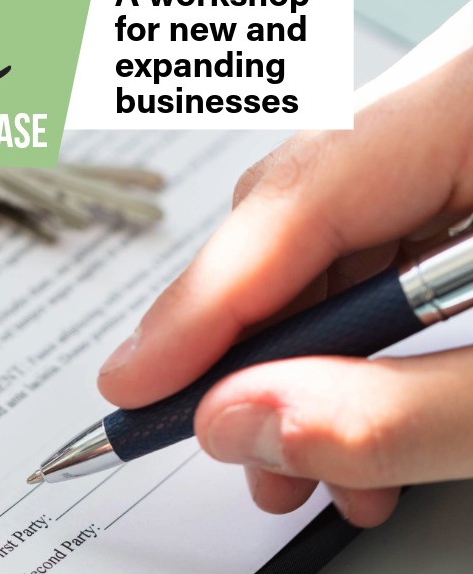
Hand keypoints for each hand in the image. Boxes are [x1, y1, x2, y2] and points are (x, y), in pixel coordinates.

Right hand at [98, 45, 472, 527]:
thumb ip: (397, 414)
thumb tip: (237, 426)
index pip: (303, 190)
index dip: (205, 301)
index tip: (134, 386)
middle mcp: (464, 99)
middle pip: (301, 217)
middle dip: (251, 350)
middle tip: (206, 439)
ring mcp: (465, 135)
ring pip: (336, 245)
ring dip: (306, 368)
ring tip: (305, 474)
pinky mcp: (472, 177)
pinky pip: (384, 254)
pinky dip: (360, 349)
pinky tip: (367, 430)